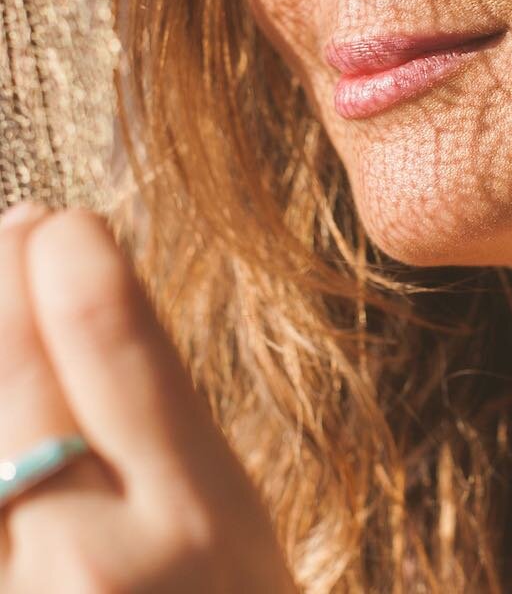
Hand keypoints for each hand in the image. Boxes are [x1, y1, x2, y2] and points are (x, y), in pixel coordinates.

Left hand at [0, 202, 297, 592]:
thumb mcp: (221, 509)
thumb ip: (152, 413)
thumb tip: (72, 289)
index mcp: (198, 512)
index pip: (120, 343)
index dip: (75, 263)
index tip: (55, 220)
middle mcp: (102, 567)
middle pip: (15, 384)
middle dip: (1, 288)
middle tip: (12, 232)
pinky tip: (8, 434)